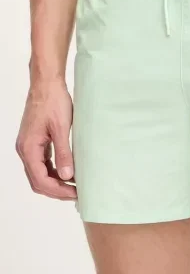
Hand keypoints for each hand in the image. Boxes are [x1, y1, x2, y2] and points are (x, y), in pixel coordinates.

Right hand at [16, 78, 76, 200]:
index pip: (41, 180)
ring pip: (39, 172)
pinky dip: (53, 170)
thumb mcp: (61, 128)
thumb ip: (64, 153)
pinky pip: (42, 162)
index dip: (58, 190)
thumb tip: (67, 176)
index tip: (75, 193)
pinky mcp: (35, 140)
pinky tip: (67, 170)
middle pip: (38, 180)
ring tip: (74, 185)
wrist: (47, 84)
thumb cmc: (53, 102)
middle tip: (76, 193)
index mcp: (29, 148)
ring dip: (55, 181)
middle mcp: (25, 149)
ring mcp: (29, 145)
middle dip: (56, 189)